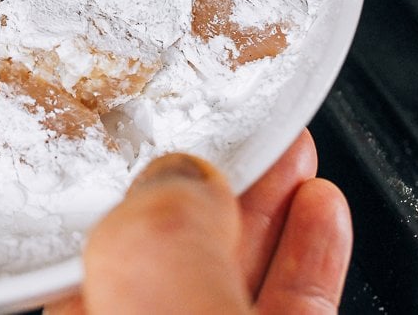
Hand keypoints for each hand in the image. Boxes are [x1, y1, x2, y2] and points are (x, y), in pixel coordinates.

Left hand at [45, 129, 351, 313]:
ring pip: (239, 269)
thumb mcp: (151, 274)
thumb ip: (160, 212)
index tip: (180, 121)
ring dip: (272, 204)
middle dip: (216, 174)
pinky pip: (293, 304)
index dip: (143, 167)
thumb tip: (182, 173)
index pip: (102, 224)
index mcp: (94, 308)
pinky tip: (323, 210)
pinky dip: (312, 253)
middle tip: (246, 124)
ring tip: (293, 152)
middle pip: (177, 241)